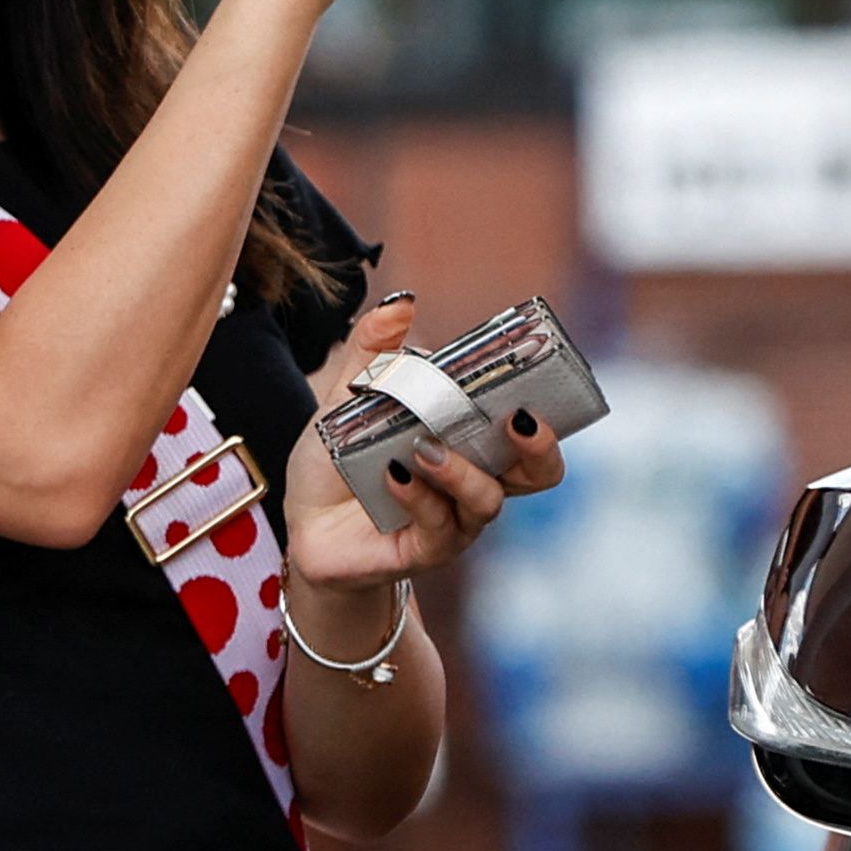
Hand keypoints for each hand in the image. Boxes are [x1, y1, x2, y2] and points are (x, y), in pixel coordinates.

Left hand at [278, 287, 564, 594]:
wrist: (304, 523)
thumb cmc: (339, 460)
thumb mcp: (349, 398)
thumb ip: (373, 350)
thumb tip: (402, 301)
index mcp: (472, 443)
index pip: (529, 432)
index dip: (547, 413)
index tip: (534, 384)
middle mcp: (474, 483)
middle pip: (538, 474)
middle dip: (539, 448)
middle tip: (519, 420)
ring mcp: (453, 521)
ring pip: (486, 501)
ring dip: (461, 470)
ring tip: (426, 448)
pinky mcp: (422, 549)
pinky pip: (437, 526)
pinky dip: (418, 496)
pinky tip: (394, 474)